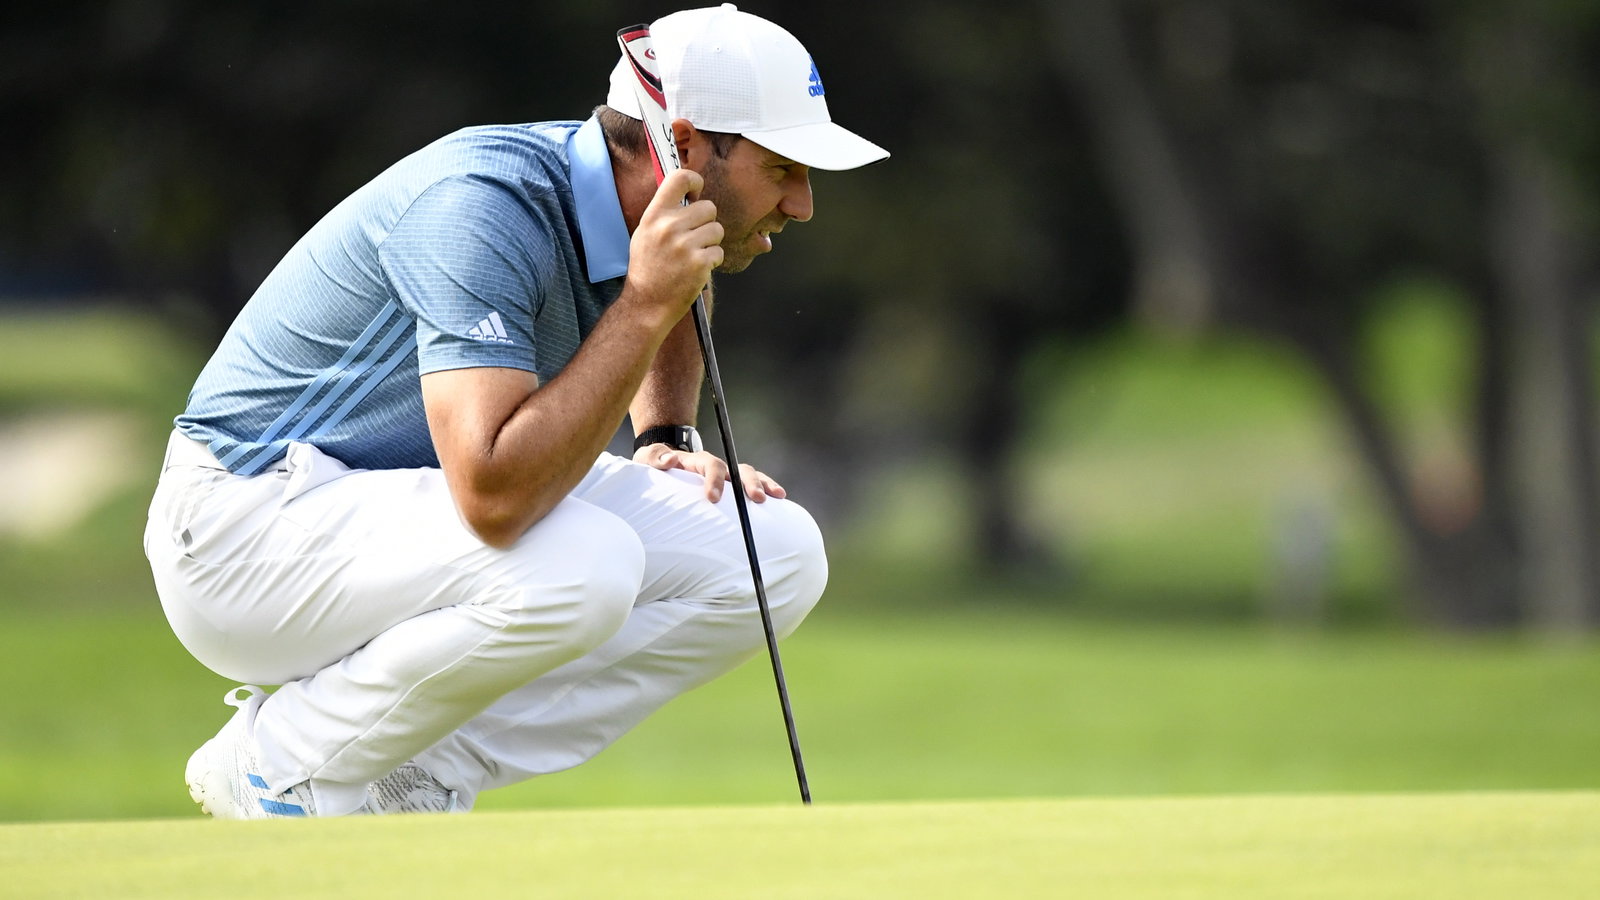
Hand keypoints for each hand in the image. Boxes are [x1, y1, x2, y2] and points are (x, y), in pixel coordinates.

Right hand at [622, 169, 723, 324]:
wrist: (647, 304)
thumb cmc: (648, 268)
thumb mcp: (645, 233)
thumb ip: (664, 212)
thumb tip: (688, 192)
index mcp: (654, 216)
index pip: (680, 178)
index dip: (695, 181)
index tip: (696, 193)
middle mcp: (669, 227)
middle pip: (708, 207)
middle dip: (706, 222)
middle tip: (694, 237)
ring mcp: (685, 245)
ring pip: (717, 230)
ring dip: (710, 243)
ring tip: (693, 255)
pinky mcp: (700, 263)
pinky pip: (719, 251)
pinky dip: (712, 261)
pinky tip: (697, 269)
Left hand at [633, 444, 786, 503]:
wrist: (661, 463)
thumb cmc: (653, 465)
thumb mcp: (647, 459)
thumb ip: (655, 458)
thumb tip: (669, 459)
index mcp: (696, 461)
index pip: (710, 465)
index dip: (714, 480)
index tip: (713, 498)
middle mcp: (715, 466)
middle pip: (736, 469)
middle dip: (748, 483)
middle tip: (756, 498)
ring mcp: (725, 475)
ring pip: (748, 474)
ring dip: (763, 484)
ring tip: (776, 496)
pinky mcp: (730, 485)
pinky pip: (750, 485)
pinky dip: (765, 489)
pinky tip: (779, 498)